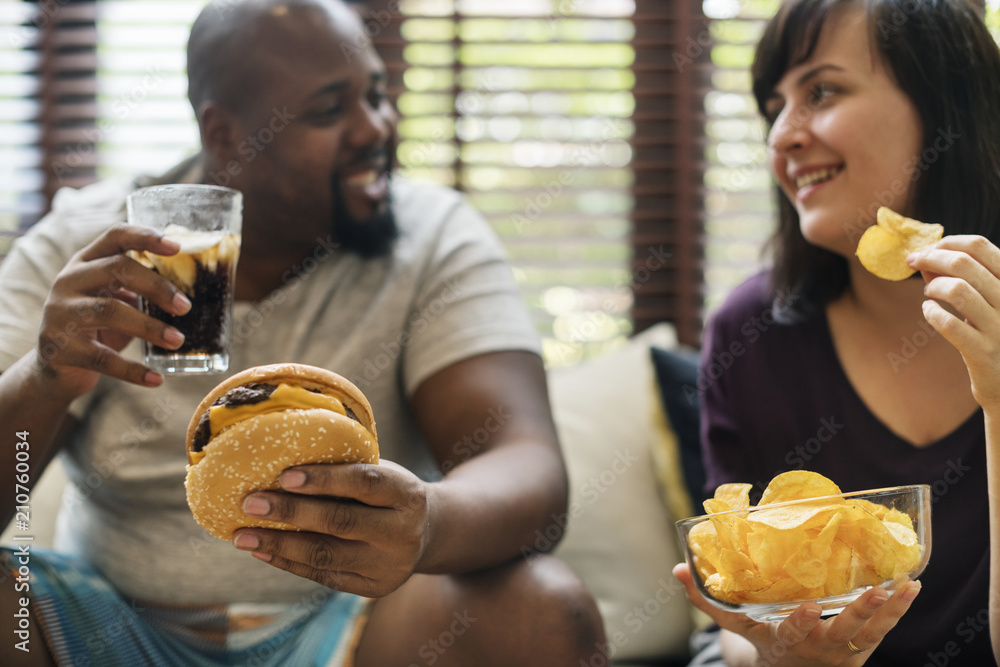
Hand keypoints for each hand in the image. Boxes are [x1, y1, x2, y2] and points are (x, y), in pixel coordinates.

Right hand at [35, 224, 190, 394]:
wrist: (57, 370)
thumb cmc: (97, 329)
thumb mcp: (117, 302)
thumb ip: (142, 291)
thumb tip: (191, 292)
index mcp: (86, 263)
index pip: (115, 237)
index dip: (145, 236)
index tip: (177, 246)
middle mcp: (68, 281)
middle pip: (116, 269)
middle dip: (156, 286)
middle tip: (185, 307)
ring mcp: (59, 313)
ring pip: (109, 311)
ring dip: (150, 327)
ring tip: (178, 341)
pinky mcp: (58, 347)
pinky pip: (102, 358)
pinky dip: (133, 370)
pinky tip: (156, 379)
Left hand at [233, 460, 429, 597]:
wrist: (428, 532)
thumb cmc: (390, 492)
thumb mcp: (384, 472)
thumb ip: (347, 469)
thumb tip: (281, 460)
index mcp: (407, 494)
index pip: (364, 483)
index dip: (325, 479)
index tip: (284, 475)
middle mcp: (402, 532)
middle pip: (341, 522)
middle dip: (291, 512)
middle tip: (251, 502)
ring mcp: (388, 564)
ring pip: (327, 555)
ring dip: (279, 544)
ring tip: (242, 534)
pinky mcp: (372, 587)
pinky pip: (323, 576)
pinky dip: (289, 562)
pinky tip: (262, 550)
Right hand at [673, 563, 920, 665]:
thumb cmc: (763, 643)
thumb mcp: (735, 626)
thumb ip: (707, 599)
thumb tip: (678, 567)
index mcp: (786, 640)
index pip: (794, 631)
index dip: (800, 621)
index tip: (807, 606)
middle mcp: (819, 648)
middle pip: (842, 630)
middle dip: (860, 612)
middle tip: (875, 592)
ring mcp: (845, 650)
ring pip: (872, 631)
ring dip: (890, 609)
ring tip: (905, 584)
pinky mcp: (862, 647)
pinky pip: (884, 629)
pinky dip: (899, 609)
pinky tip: (912, 586)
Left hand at [907, 235, 999, 406]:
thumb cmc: (994, 334)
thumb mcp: (985, 301)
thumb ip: (960, 278)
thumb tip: (927, 257)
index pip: (981, 246)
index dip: (948, 242)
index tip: (927, 248)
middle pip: (964, 264)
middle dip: (931, 258)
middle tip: (913, 262)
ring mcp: (999, 327)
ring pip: (958, 290)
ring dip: (933, 286)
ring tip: (928, 292)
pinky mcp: (983, 352)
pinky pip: (950, 325)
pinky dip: (932, 313)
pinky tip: (928, 311)